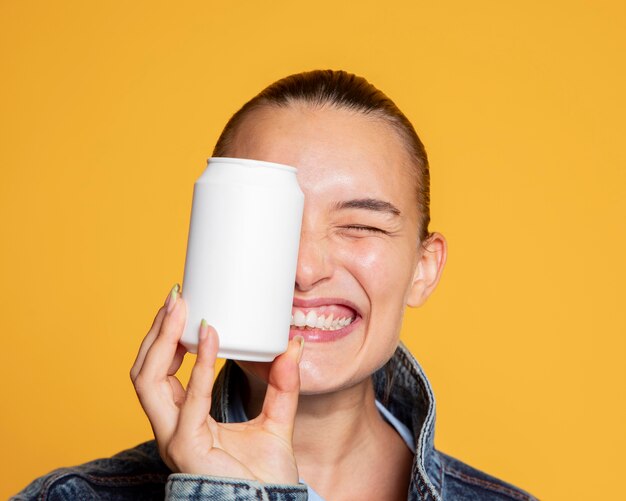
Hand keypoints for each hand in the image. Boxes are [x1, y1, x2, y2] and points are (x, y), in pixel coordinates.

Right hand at [130, 285, 303, 483]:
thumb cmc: (264, 473)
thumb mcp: (275, 418)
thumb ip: (282, 384)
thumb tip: (295, 344)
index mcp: (183, 418)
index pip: (158, 373)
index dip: (164, 338)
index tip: (181, 304)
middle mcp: (171, 426)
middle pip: (144, 371)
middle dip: (156, 331)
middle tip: (176, 296)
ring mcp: (174, 438)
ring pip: (148, 382)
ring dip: (163, 340)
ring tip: (181, 308)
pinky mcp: (188, 447)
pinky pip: (189, 400)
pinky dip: (199, 365)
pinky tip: (211, 336)